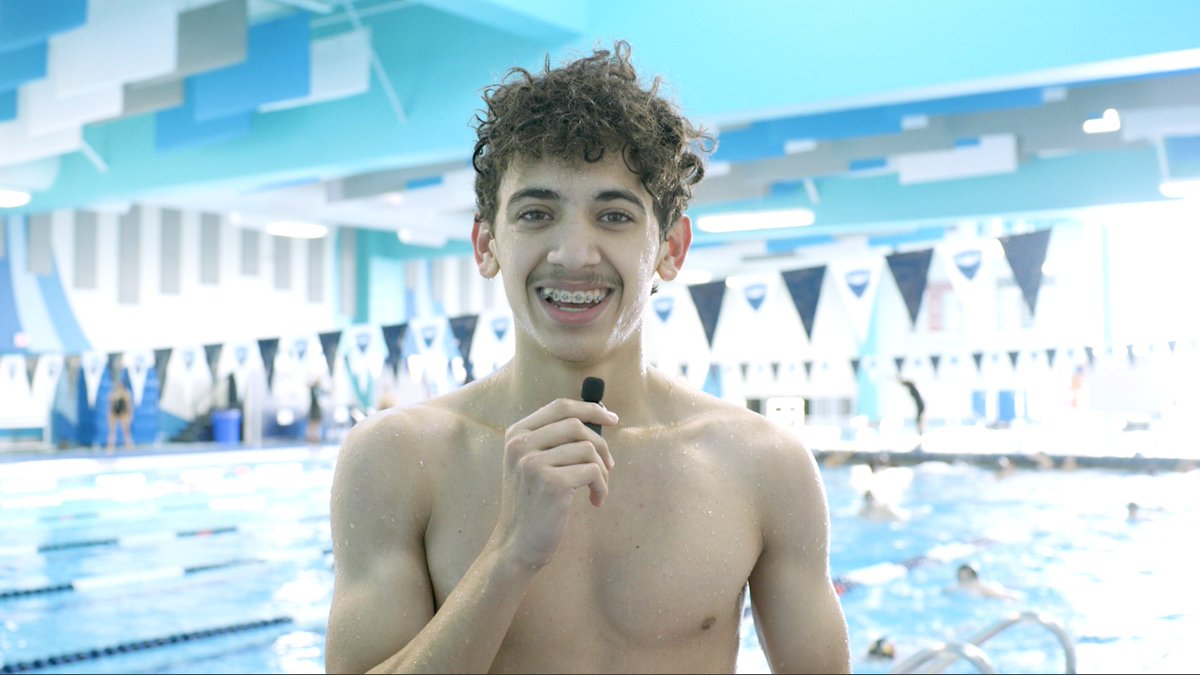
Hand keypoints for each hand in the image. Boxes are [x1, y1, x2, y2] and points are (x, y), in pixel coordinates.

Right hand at [492, 399, 617, 569]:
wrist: (517, 543)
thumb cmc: (534, 503)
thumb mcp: (534, 463)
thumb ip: (556, 440)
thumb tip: (600, 416)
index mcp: (516, 434)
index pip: (560, 406)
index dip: (590, 408)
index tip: (612, 418)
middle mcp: (521, 444)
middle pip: (577, 425)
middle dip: (601, 444)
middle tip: (609, 465)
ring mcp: (534, 462)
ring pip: (589, 449)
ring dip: (603, 471)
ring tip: (597, 489)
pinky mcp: (552, 483)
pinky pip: (594, 471)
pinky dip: (602, 486)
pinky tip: (595, 501)